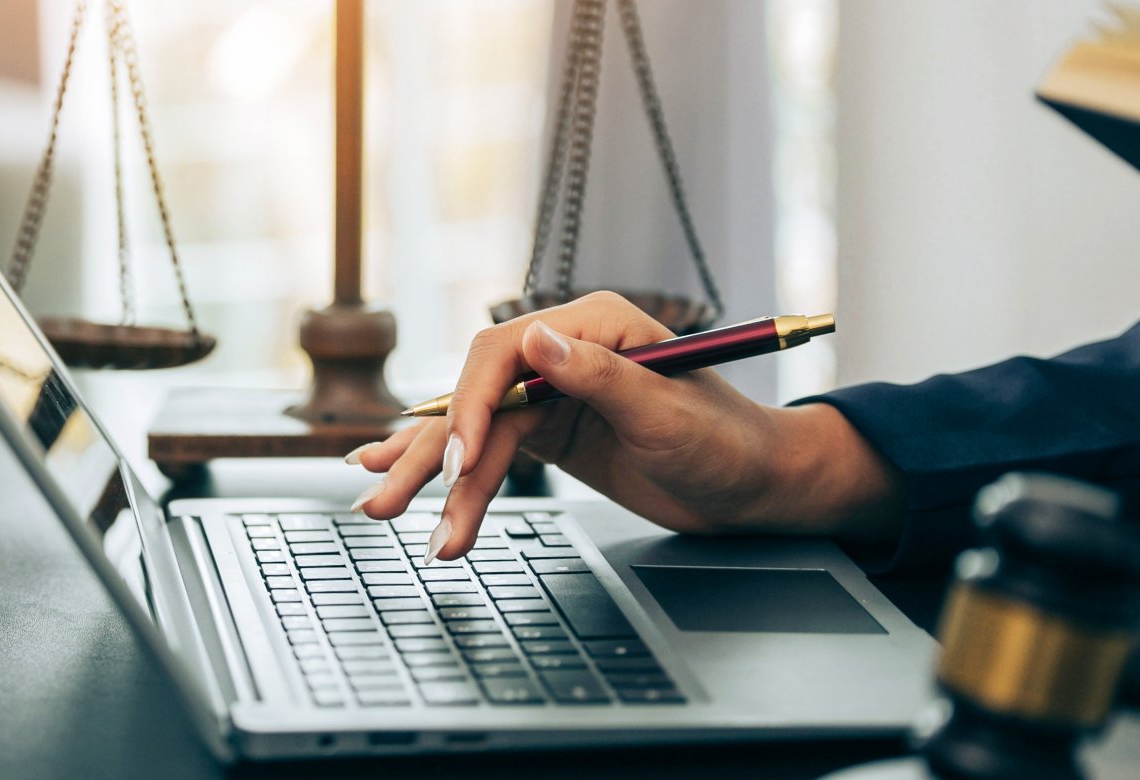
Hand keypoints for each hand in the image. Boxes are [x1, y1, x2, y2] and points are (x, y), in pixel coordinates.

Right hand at [345, 292, 902, 561]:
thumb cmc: (729, 443)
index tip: (461, 458)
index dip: (472, 404)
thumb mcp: (669, 413)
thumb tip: (540, 340)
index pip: (506, 351)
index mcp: (597, 326)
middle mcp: (566, 352)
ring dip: (432, 477)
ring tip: (384, 512)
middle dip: (429, 449)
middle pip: (476, 395)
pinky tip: (404, 484)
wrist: (754, 489)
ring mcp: (553, 393)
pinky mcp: (549, 431)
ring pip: (474, 433)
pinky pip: (489, 454)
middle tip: (393, 496)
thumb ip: (602, 377)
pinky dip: (452, 479)